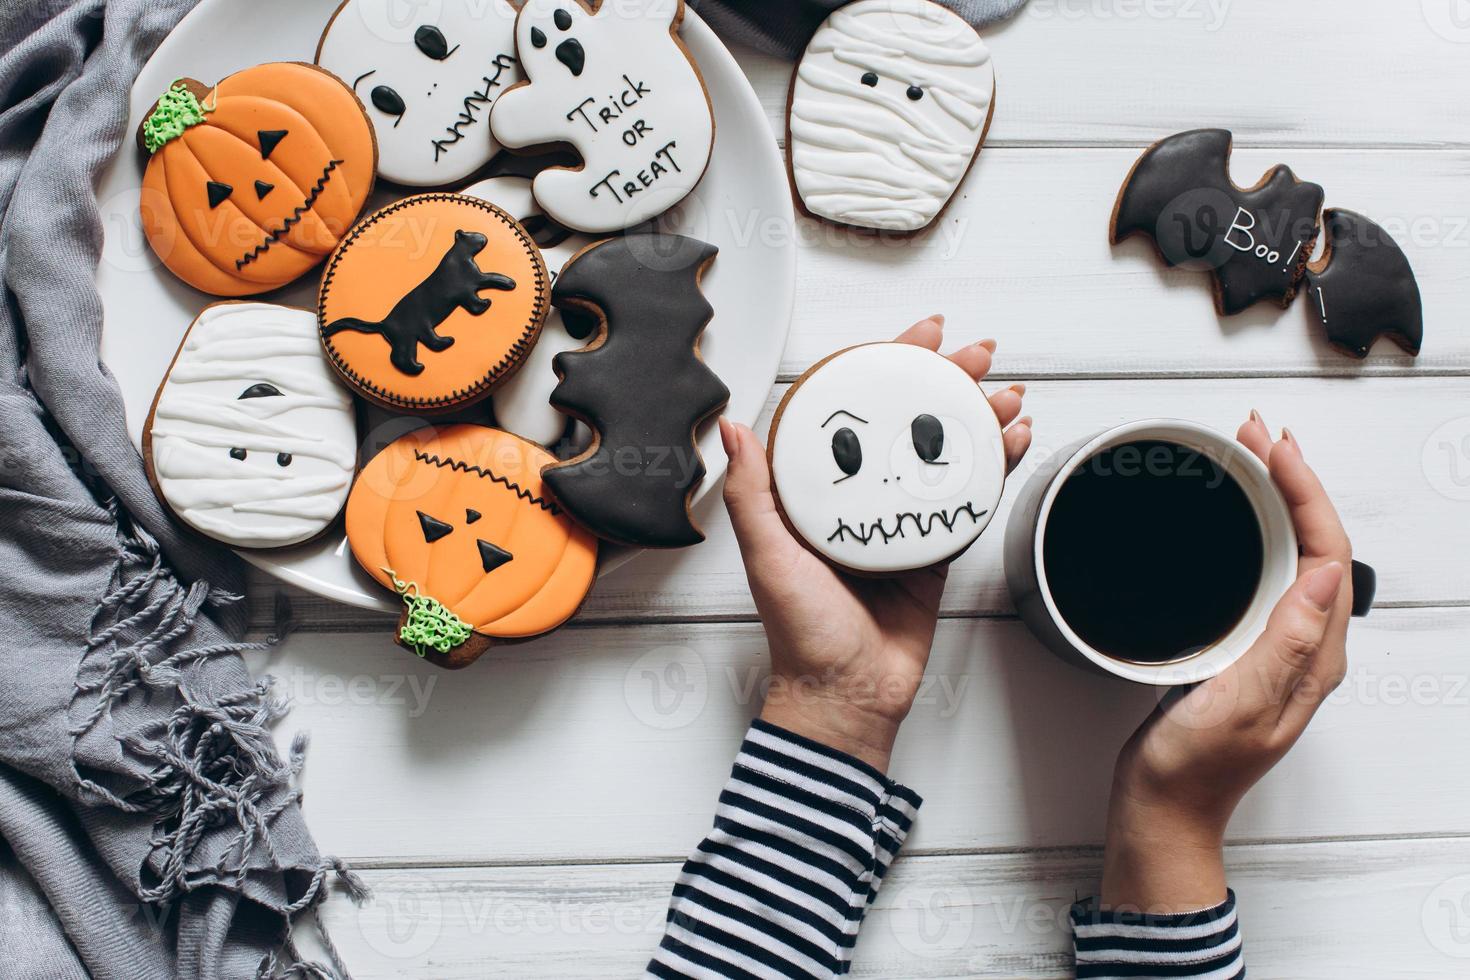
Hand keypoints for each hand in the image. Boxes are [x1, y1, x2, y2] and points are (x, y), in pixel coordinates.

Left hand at [718, 316, 1032, 772]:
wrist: (846, 692)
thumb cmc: (800, 631)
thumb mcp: (765, 553)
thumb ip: (754, 491)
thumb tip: (734, 427)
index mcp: (819, 489)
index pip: (855, 409)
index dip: (885, 365)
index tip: (916, 335)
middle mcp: (862, 495)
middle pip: (909, 420)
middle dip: (947, 380)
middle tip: (979, 352)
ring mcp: (902, 519)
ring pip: (946, 451)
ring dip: (980, 415)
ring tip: (1007, 390)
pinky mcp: (935, 548)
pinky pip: (968, 496)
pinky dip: (994, 465)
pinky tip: (1015, 439)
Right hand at [1101, 411, 1352, 911]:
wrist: (1162, 810)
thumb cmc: (1192, 770)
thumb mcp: (1237, 704)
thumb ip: (1282, 644)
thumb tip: (1320, 576)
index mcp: (1313, 657)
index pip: (1328, 553)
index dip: (1306, 492)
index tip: (1274, 448)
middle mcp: (1303, 648)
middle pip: (1315, 543)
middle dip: (1293, 479)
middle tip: (1258, 432)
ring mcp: (1274, 648)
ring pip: (1290, 553)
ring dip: (1275, 500)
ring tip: (1251, 457)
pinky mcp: (1243, 648)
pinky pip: (1261, 574)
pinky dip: (1250, 532)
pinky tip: (1228, 520)